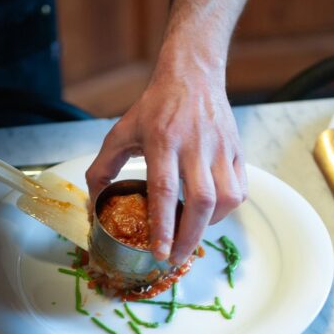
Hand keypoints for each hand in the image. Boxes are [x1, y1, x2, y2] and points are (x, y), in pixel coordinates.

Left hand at [85, 68, 246, 263]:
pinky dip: (226, 210)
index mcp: (162, 141)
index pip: (165, 190)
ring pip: (226, 198)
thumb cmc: (155, 107)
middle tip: (176, 258)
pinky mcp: (238, 150)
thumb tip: (94, 206)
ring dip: (209, 224)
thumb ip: (102, 169)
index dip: (164, 226)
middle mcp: (195, 145)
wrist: (193, 75)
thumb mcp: (121, 132)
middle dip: (190, 238)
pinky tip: (209, 213)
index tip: (160, 252)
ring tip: (192, 233)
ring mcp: (221, 148)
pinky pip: (240, 190)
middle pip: (201, 201)